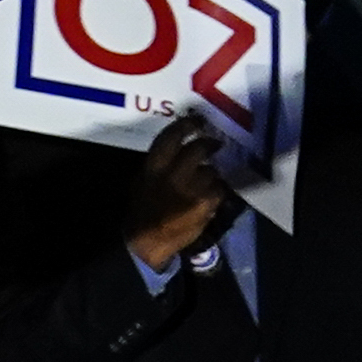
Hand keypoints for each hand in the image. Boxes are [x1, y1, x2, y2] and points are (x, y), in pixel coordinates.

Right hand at [126, 123, 238, 271]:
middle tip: (215, 143)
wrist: (150, 241)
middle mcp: (174, 173)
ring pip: (212, 170)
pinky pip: (219, 188)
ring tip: (206, 180)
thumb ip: (158, 165)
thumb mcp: (142, 181)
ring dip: (212, 173)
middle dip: (209, 144)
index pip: (172, 137)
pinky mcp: (207, 202)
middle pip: (198, 149)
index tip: (197, 120)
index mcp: (154, 167)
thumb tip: (176, 149)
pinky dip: (217, 191)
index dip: (186, 125)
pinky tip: (211, 196)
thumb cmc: (144, 210)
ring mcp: (193, 188)